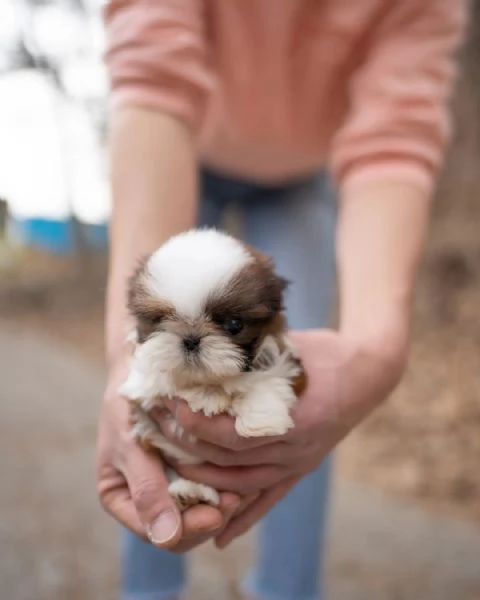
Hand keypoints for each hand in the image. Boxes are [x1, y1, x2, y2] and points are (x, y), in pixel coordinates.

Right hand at [96, 350, 247, 552]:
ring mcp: (167, 482)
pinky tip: (242, 480)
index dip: (187, 529)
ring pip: (197, 512)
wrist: (144, 364)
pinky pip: (208, 488)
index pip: (155, 532)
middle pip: (180, 530)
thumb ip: (147, 489)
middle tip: (235, 502)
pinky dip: (224, 488)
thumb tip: (165, 537)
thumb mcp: (131, 444)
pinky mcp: (188, 466)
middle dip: (208, 520)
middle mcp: (144, 496)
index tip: (214, 515)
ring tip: (241, 493)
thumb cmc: (129, 401)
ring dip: (220, 508)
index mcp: (120, 498)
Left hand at [154, 329, 406, 545]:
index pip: (229, 432)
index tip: (168, 405)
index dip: (194, 424)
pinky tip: (222, 536)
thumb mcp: (286, 347)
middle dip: (188, 446)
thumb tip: (204, 351)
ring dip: (206, 479)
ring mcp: (299, 462)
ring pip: (243, 483)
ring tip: (173, 467)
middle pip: (229, 459)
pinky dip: (246, 517)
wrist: (368, 371)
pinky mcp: (302, 468)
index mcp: (290, 417)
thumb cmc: (325, 353)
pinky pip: (270, 499)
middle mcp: (294, 449)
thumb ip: (249, 355)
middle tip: (158, 429)